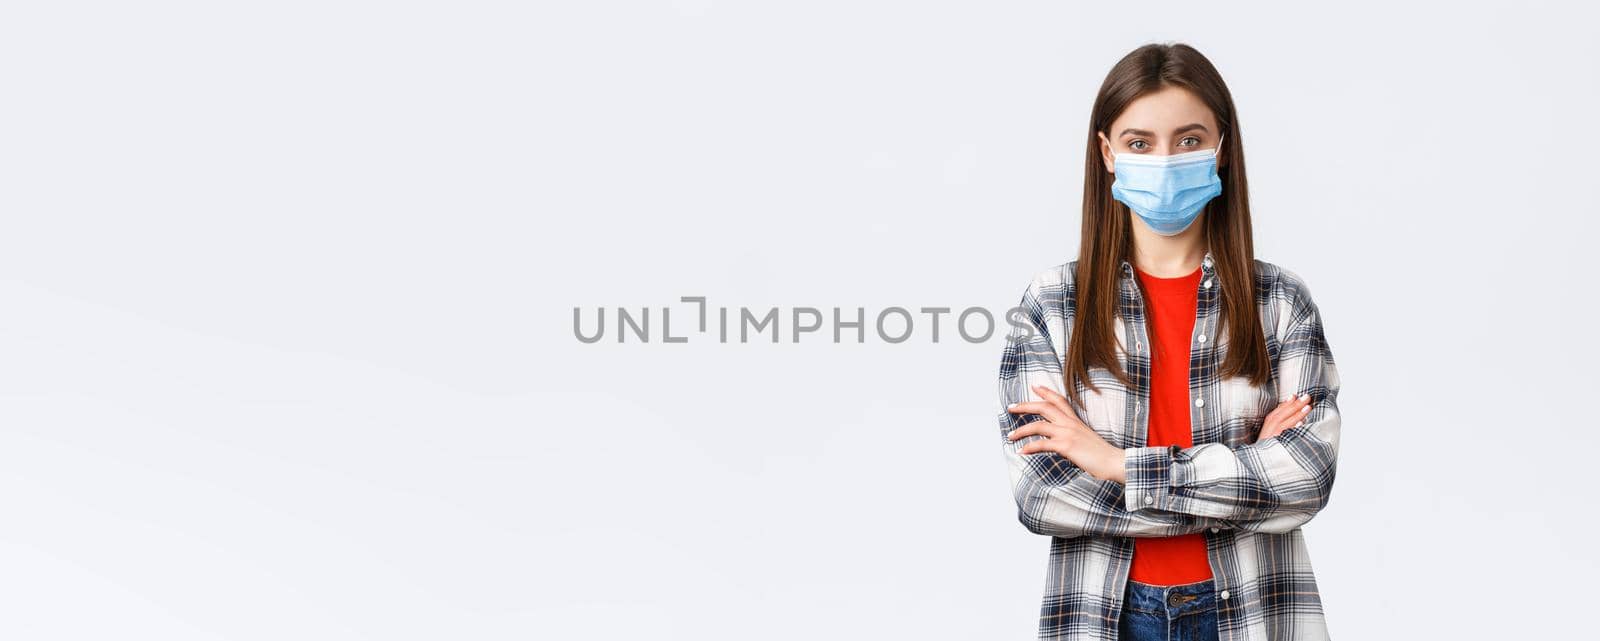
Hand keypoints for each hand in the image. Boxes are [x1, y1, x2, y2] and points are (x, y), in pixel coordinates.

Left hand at [1006, 384, 1126, 482]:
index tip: (1034, 386)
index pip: (1059, 400)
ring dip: (1021, 430)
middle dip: (1025, 406)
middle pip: (1044, 407)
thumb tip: (1058, 442)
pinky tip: (1021, 451)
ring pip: (1038, 425)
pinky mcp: (1066, 446)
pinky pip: (1042, 444)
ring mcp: (1068, 433)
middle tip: (1011, 407)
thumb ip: (1072, 437)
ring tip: (1010, 436)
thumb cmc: (1101, 455)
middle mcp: (1070, 423)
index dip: (1046, 392)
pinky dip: (1029, 447)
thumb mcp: (1085, 440)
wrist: (1114, 462)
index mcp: (1076, 420)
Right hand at [1255, 392, 1312, 442]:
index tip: (1294, 395)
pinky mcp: (1278, 444)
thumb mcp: (1270, 428)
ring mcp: (1274, 436)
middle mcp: (1271, 427)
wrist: (1261, 458)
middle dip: (1296, 405)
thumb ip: (1280, 417)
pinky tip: (1301, 424)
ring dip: (1297, 414)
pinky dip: (1294, 429)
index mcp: (1269, 422)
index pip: (1279, 410)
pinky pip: (1287, 436)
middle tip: (1307, 397)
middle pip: (1284, 414)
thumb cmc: (1268, 442)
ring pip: (1287, 423)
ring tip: (1308, 408)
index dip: (1287, 403)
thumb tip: (1292, 404)